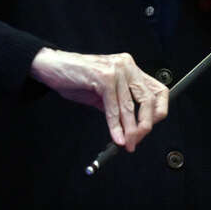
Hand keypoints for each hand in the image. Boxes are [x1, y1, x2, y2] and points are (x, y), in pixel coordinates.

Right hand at [30, 47, 169, 150]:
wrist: (52, 67)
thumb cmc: (76, 79)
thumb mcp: (103, 94)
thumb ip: (119, 106)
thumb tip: (133, 128)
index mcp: (130, 68)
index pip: (158, 91)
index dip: (159, 112)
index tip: (150, 128)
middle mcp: (127, 66)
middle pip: (148, 100)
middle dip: (145, 125)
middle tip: (137, 140)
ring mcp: (116, 70)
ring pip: (130, 106)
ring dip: (129, 130)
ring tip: (127, 143)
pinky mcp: (104, 77)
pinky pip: (113, 108)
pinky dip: (115, 126)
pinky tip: (116, 137)